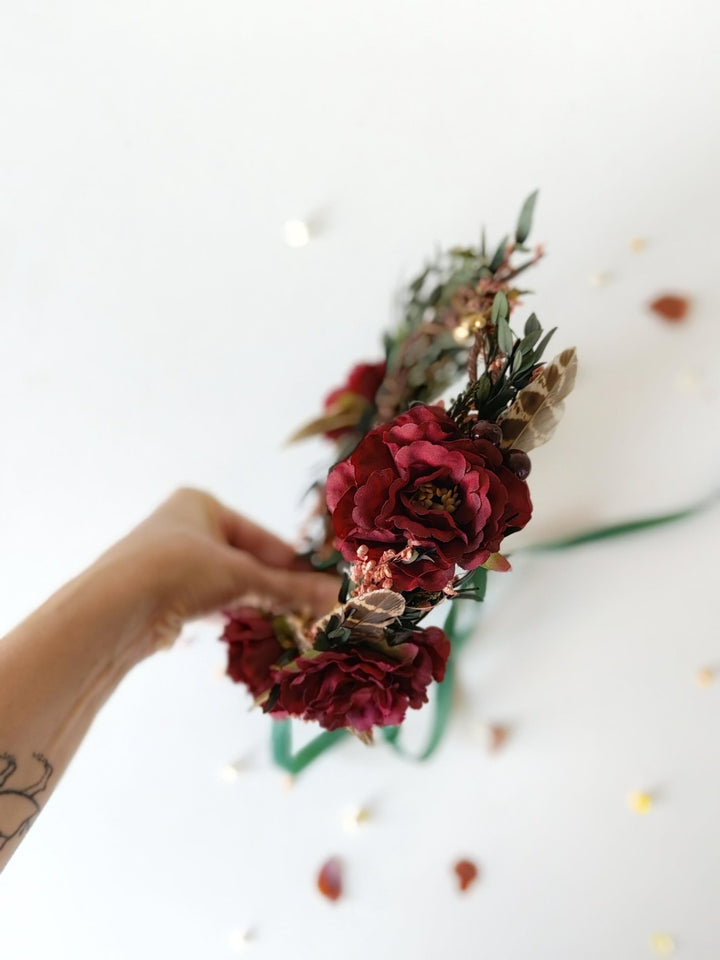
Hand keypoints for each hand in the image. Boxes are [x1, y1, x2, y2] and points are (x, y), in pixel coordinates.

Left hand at [92, 488, 338, 656]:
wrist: (117, 608)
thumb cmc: (180, 570)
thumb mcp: (242, 576)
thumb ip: (289, 588)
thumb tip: (336, 595)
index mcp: (200, 504)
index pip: (260, 535)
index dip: (292, 563)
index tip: (320, 585)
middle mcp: (181, 527)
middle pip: (243, 560)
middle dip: (273, 586)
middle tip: (308, 609)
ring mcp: (168, 563)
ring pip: (224, 585)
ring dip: (252, 604)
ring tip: (286, 623)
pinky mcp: (159, 597)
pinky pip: (205, 604)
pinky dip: (227, 616)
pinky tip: (249, 632)